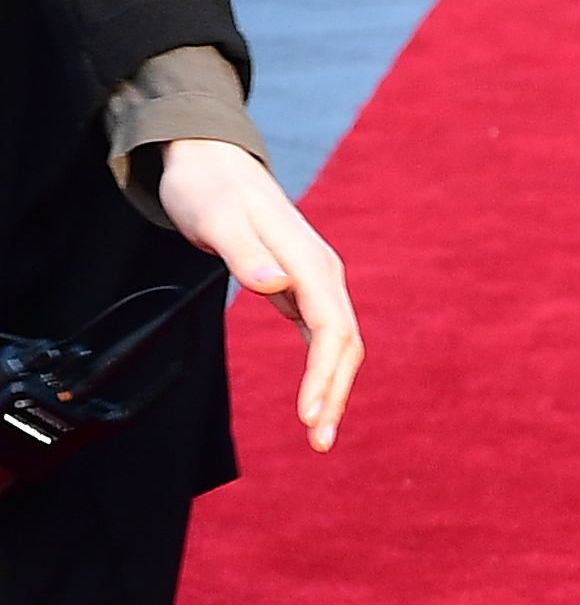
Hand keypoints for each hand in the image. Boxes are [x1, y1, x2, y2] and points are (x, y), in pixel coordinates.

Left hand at [154, 142, 361, 450]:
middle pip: (344, 343)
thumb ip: (243, 251)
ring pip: (339, 344)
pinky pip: (323, 338)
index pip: (330, 325)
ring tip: (320, 435)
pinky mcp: (302, 289)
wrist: (212, 162)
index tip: (308, 414)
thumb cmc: (208, 190)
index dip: (324, 373)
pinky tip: (315, 402)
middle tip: (319, 442)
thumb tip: (275, 284)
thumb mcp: (216, 217)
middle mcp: (321, 271)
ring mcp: (315, 280)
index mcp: (307, 258)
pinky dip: (323, 373)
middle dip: (336, 393)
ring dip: (334, 390)